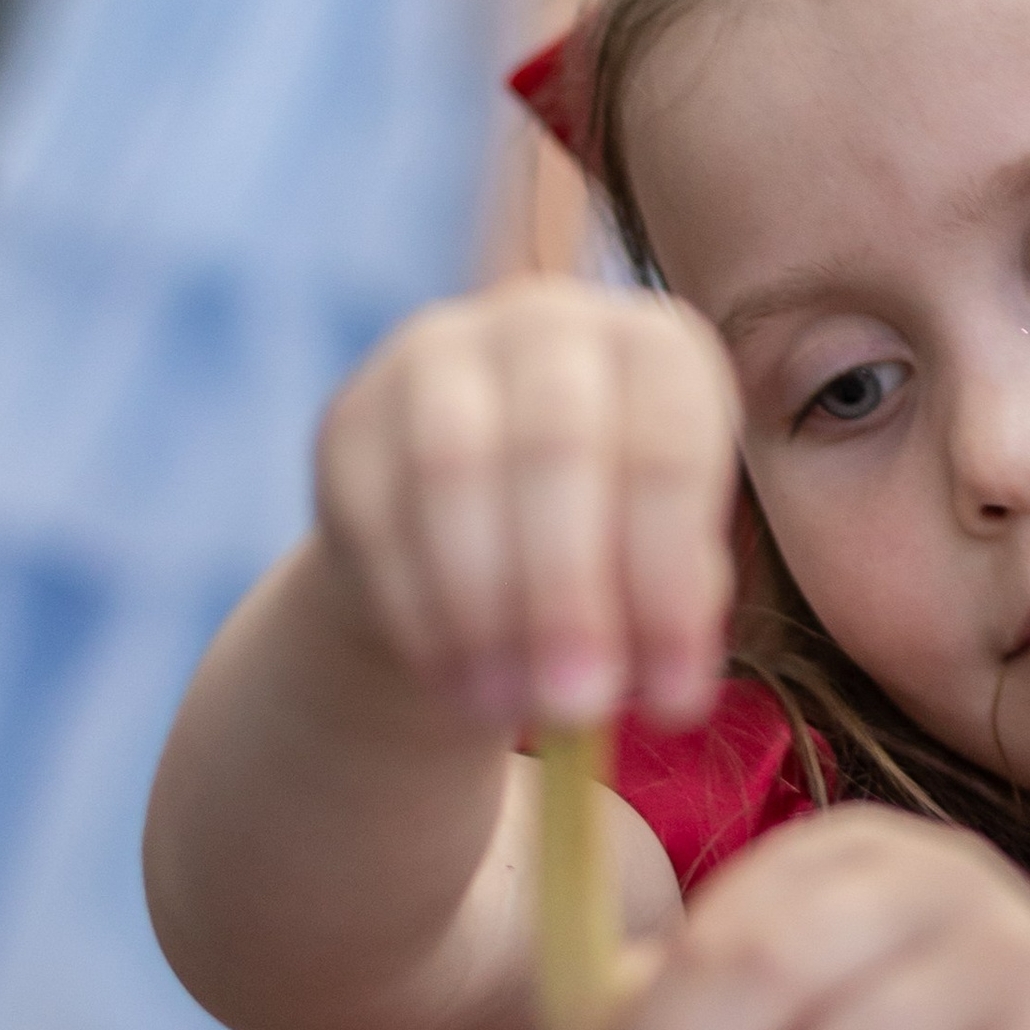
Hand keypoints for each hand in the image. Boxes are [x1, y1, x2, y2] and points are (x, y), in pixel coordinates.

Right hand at [311, 279, 739, 728]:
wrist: (471, 524)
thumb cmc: (605, 542)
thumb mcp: (661, 565)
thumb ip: (674, 610)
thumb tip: (669, 685)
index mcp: (655, 348)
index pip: (667, 446)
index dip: (670, 578)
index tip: (676, 699)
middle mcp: (547, 322)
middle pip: (556, 443)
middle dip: (568, 591)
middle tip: (580, 706)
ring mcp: (437, 355)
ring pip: (452, 469)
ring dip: (481, 605)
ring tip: (507, 706)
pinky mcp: (353, 416)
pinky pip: (376, 510)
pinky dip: (416, 608)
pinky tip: (451, 679)